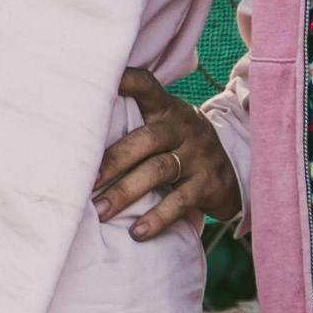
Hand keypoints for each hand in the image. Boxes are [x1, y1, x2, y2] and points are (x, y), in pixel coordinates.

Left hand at [94, 73, 238, 247]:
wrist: (234, 174)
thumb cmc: (181, 149)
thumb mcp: (166, 129)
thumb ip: (136, 126)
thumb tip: (79, 140)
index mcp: (168, 110)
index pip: (148, 87)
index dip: (127, 81)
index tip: (102, 80)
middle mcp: (184, 128)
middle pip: (146, 139)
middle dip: (113, 161)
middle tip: (86, 182)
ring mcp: (199, 155)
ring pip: (159, 170)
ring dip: (126, 192)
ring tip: (101, 211)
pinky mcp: (209, 184)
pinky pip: (180, 201)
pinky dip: (157, 217)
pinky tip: (137, 232)